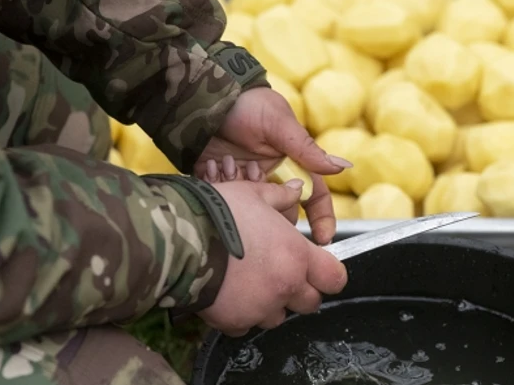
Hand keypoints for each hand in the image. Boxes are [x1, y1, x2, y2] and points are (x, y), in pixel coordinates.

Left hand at [194, 87, 352, 243]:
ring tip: (230, 167)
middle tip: (259, 202)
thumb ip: (306, 148)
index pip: (314, 197)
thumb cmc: (248, 104)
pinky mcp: (221, 186)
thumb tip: (341, 167)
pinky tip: (213, 168)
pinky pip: (225, 202)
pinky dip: (219, 189)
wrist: (205, 97)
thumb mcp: (278, 123)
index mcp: (292, 164)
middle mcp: (272, 178)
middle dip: (273, 211)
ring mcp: (246, 185)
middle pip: (283, 213)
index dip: (322, 219)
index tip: (323, 239)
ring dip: (244, 195)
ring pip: (254, 211)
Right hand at [196, 180, 347, 336]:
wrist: (178, 239)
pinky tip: (229, 293)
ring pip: (278, 316)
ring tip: (249, 281)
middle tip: (279, 272)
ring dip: (270, 303)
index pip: (334, 278)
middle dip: (300, 290)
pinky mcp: (235, 322)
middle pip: (310, 302)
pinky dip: (242, 314)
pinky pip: (246, 325)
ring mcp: (260, 307)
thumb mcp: (252, 194)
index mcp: (295, 254)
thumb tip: (295, 188)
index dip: (329, 274)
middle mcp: (284, 285)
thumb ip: (279, 196)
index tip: (321, 269)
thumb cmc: (217, 213)